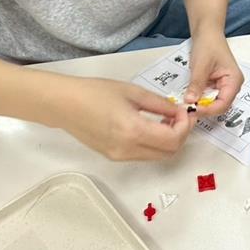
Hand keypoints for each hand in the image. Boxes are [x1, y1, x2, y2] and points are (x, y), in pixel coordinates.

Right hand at [53, 77, 194, 160]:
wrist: (64, 105)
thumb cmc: (95, 92)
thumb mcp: (132, 92)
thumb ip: (159, 104)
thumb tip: (178, 111)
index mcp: (134, 131)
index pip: (173, 140)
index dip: (185, 126)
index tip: (184, 111)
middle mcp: (128, 150)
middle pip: (168, 153)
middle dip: (180, 135)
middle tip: (180, 116)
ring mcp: (120, 157)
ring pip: (156, 156)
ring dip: (168, 141)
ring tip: (166, 119)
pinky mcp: (113, 157)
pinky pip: (142, 154)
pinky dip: (153, 143)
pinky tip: (151, 126)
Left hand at [185, 31, 242, 115]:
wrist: (206, 32)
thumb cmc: (208, 43)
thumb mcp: (201, 65)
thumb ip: (196, 84)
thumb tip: (190, 101)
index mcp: (234, 80)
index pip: (223, 104)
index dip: (208, 110)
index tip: (192, 110)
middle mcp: (231, 85)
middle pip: (219, 106)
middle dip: (204, 108)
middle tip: (188, 109)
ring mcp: (224, 85)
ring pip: (212, 102)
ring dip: (200, 104)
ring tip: (187, 103)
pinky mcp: (215, 84)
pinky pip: (208, 96)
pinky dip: (199, 98)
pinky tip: (190, 96)